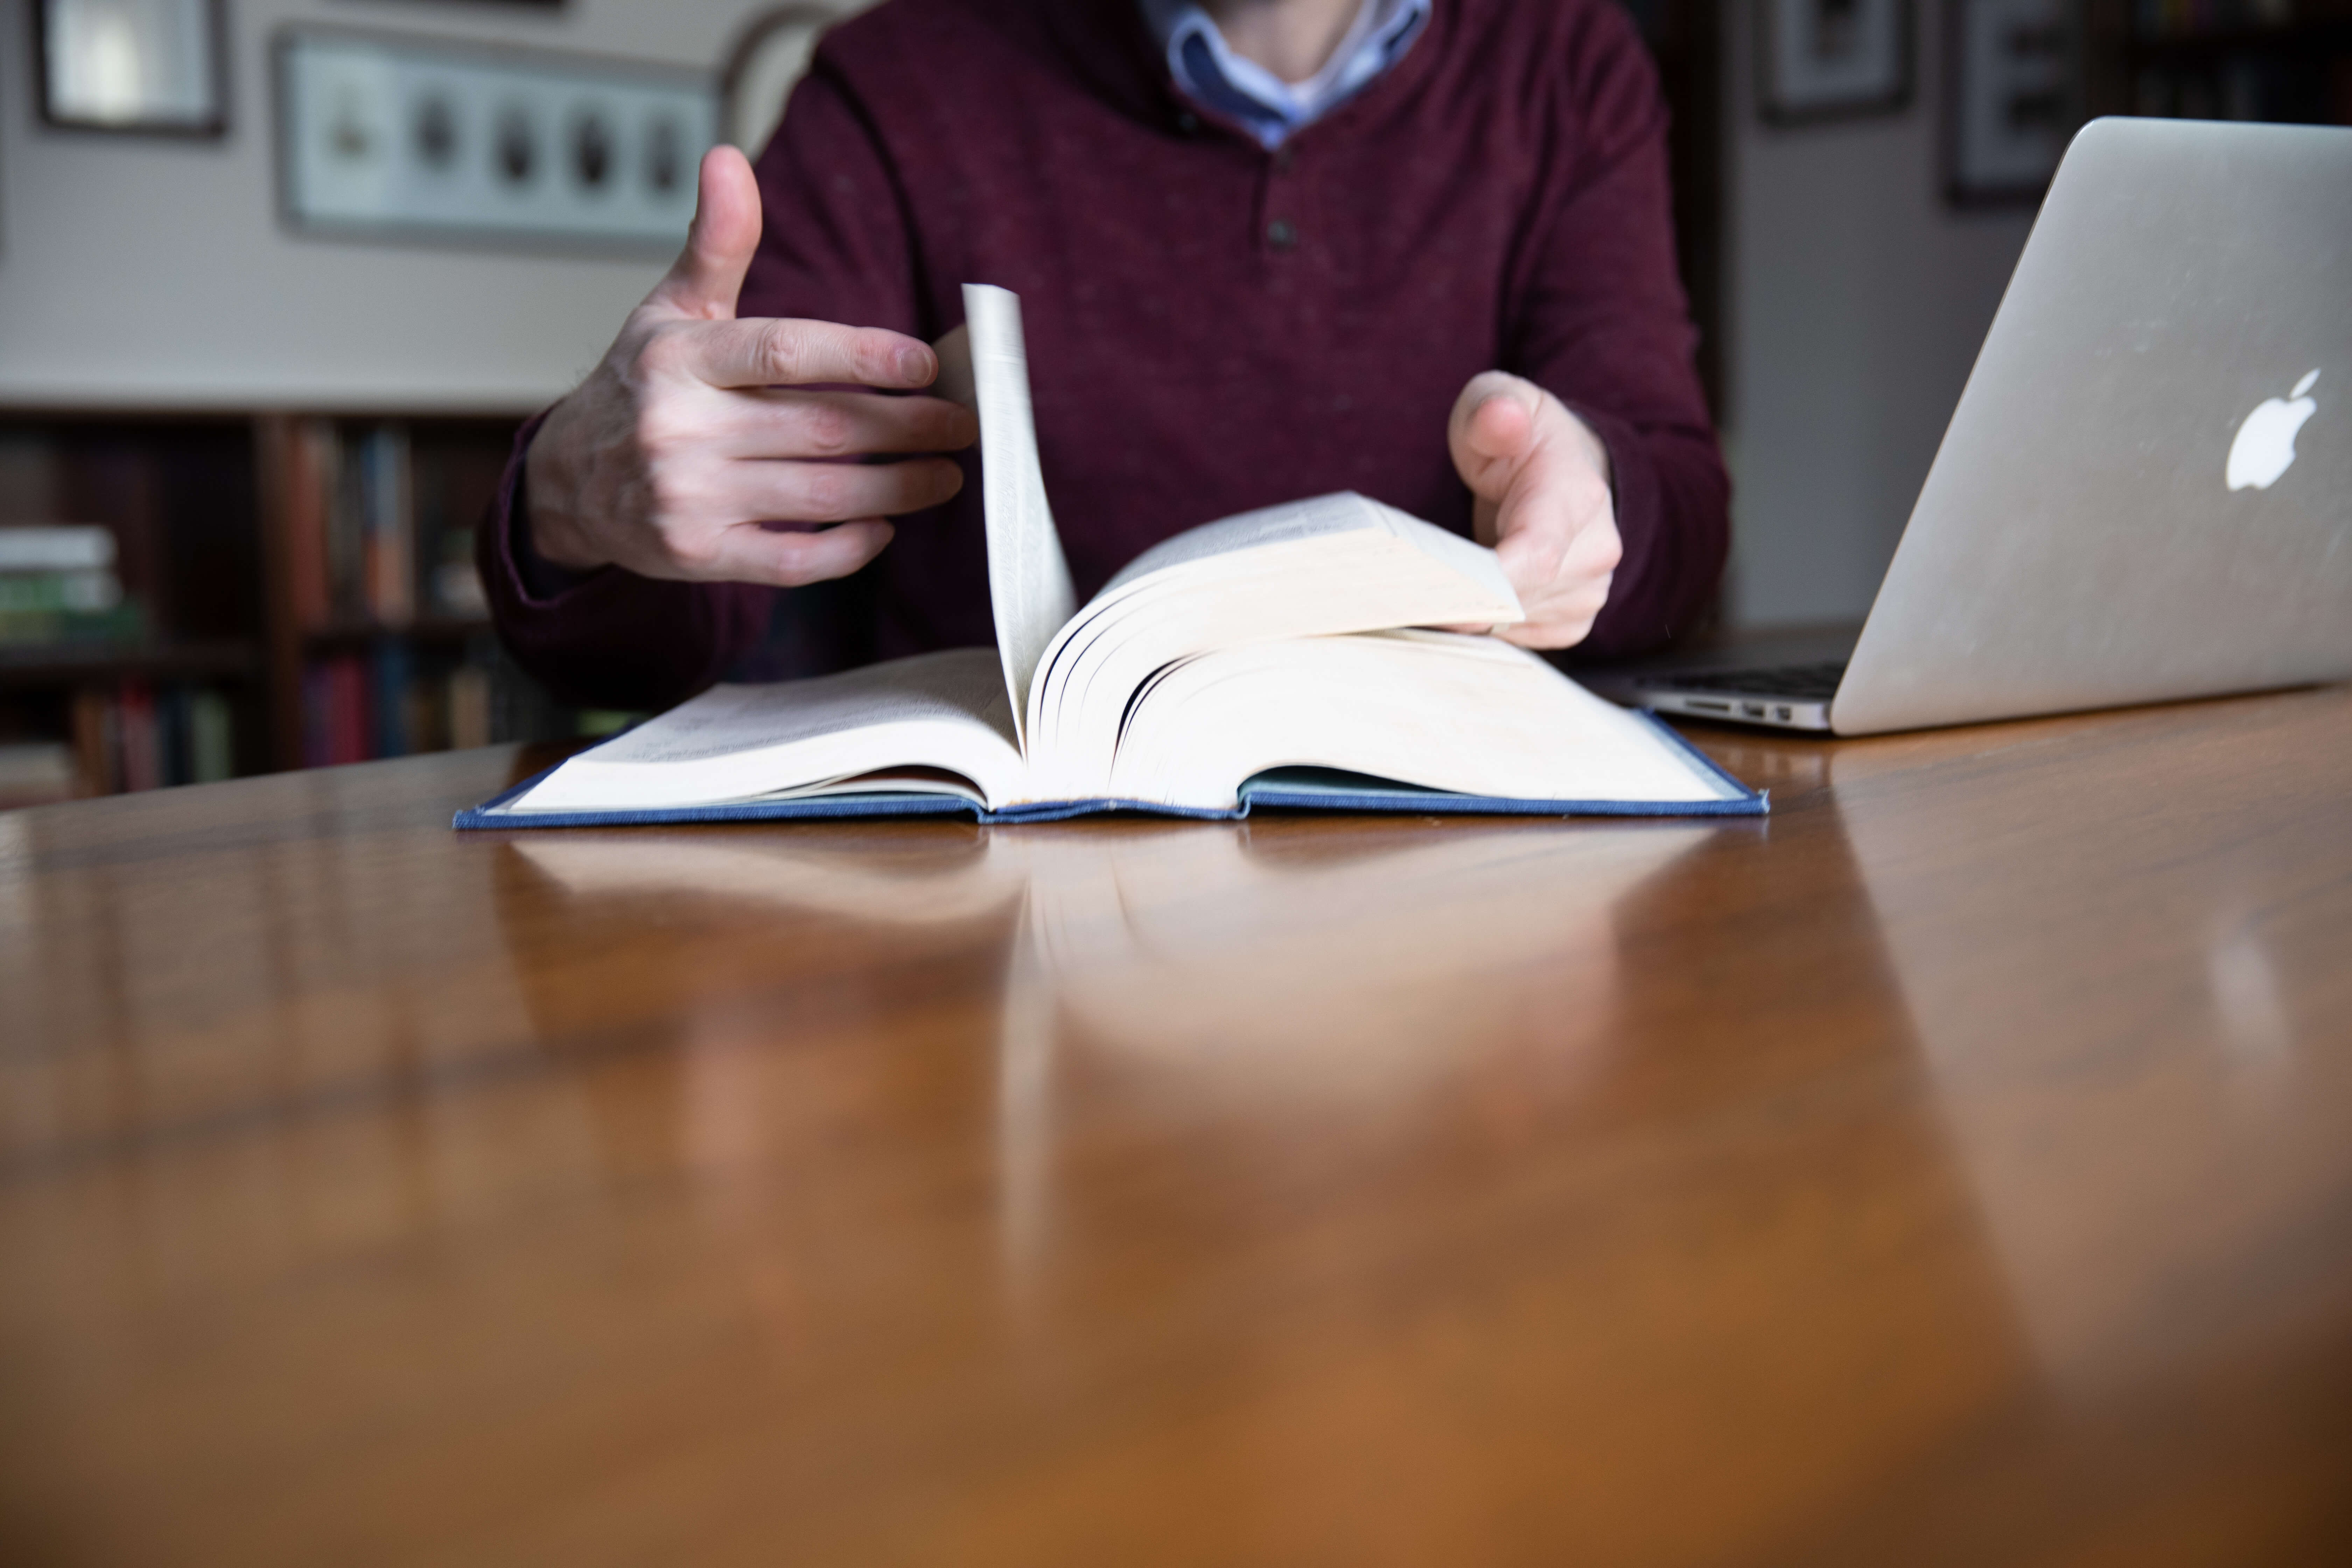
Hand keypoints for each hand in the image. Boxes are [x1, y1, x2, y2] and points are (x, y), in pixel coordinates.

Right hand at [523, 146, 975, 585]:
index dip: (863, 356)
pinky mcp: (697, 556)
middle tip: (960, 423)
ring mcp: (688, 499)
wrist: (568, 483)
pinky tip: (884, 525)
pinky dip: (846, 547)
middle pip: (822, 428)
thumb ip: (716, 243)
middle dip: (906, 427)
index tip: (925, 363)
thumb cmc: (640, 388)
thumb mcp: (670, 310)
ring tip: (944, 474)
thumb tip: (729, 160)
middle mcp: (680, 430)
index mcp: (680, 360)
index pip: (785, 352)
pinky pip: (791, 560)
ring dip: (897, 486)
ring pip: (819, 496)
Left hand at [1446, 371, 1623, 647]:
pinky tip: (1474, 594)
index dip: (1488, 583)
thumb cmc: (1522, 439)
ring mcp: (1589, 590)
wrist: (1564, 470)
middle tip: (1407, 587)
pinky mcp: (1573, 620)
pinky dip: (1489, 625)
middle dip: (1462, 598)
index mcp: (1577, 496)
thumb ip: (1493, 409)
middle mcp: (1595, 549)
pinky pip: (1521, 639)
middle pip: (1519, 599)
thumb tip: (1501, 419)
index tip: (1439, 591)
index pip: (1537, 555)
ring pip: (1514, 624)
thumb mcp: (1499, 402)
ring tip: (1441, 578)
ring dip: (1472, 612)